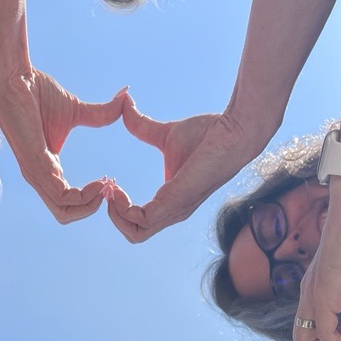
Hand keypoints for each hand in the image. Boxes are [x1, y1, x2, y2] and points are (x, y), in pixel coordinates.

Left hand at [0, 70, 124, 223]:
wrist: (14, 76)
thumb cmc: (36, 91)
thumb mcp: (76, 109)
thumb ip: (100, 114)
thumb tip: (125, 99)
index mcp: (48, 170)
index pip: (68, 202)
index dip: (91, 198)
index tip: (110, 182)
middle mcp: (40, 177)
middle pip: (65, 214)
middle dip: (91, 208)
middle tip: (111, 191)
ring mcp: (35, 173)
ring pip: (63, 211)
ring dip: (90, 204)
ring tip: (107, 188)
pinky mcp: (35, 165)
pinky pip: (60, 195)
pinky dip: (82, 195)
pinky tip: (99, 182)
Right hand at [106, 100, 257, 242]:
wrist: (234, 131)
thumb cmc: (209, 133)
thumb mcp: (166, 134)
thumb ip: (142, 127)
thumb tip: (124, 105)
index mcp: (171, 203)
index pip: (139, 223)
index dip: (120, 208)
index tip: (110, 183)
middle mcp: (173, 212)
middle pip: (135, 235)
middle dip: (114, 215)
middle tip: (106, 189)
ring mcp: (175, 210)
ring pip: (137, 234)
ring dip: (116, 213)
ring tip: (110, 188)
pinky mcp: (176, 201)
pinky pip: (143, 220)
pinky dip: (124, 209)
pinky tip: (118, 188)